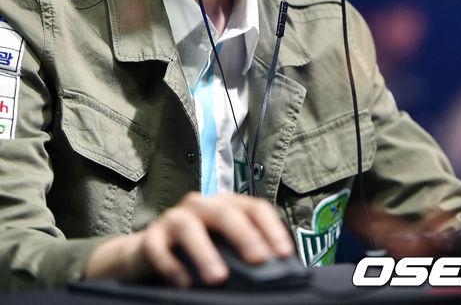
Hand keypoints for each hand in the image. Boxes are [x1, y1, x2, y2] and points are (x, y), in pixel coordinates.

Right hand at [84, 191, 293, 286]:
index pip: (254, 207)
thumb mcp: (224, 249)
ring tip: (218, 278)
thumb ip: (244, 254)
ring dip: (205, 251)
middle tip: (258, 259)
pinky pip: (158, 248)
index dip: (271, 227)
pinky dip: (171, 265)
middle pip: (224, 211)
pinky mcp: (151, 237)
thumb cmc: (196, 252)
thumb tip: (276, 273)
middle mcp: (201, 205)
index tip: (284, 253)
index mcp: (225, 205)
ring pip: (189, 226)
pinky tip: (184, 284)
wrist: (147, 255)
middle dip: (243, 234)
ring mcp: (174, 218)